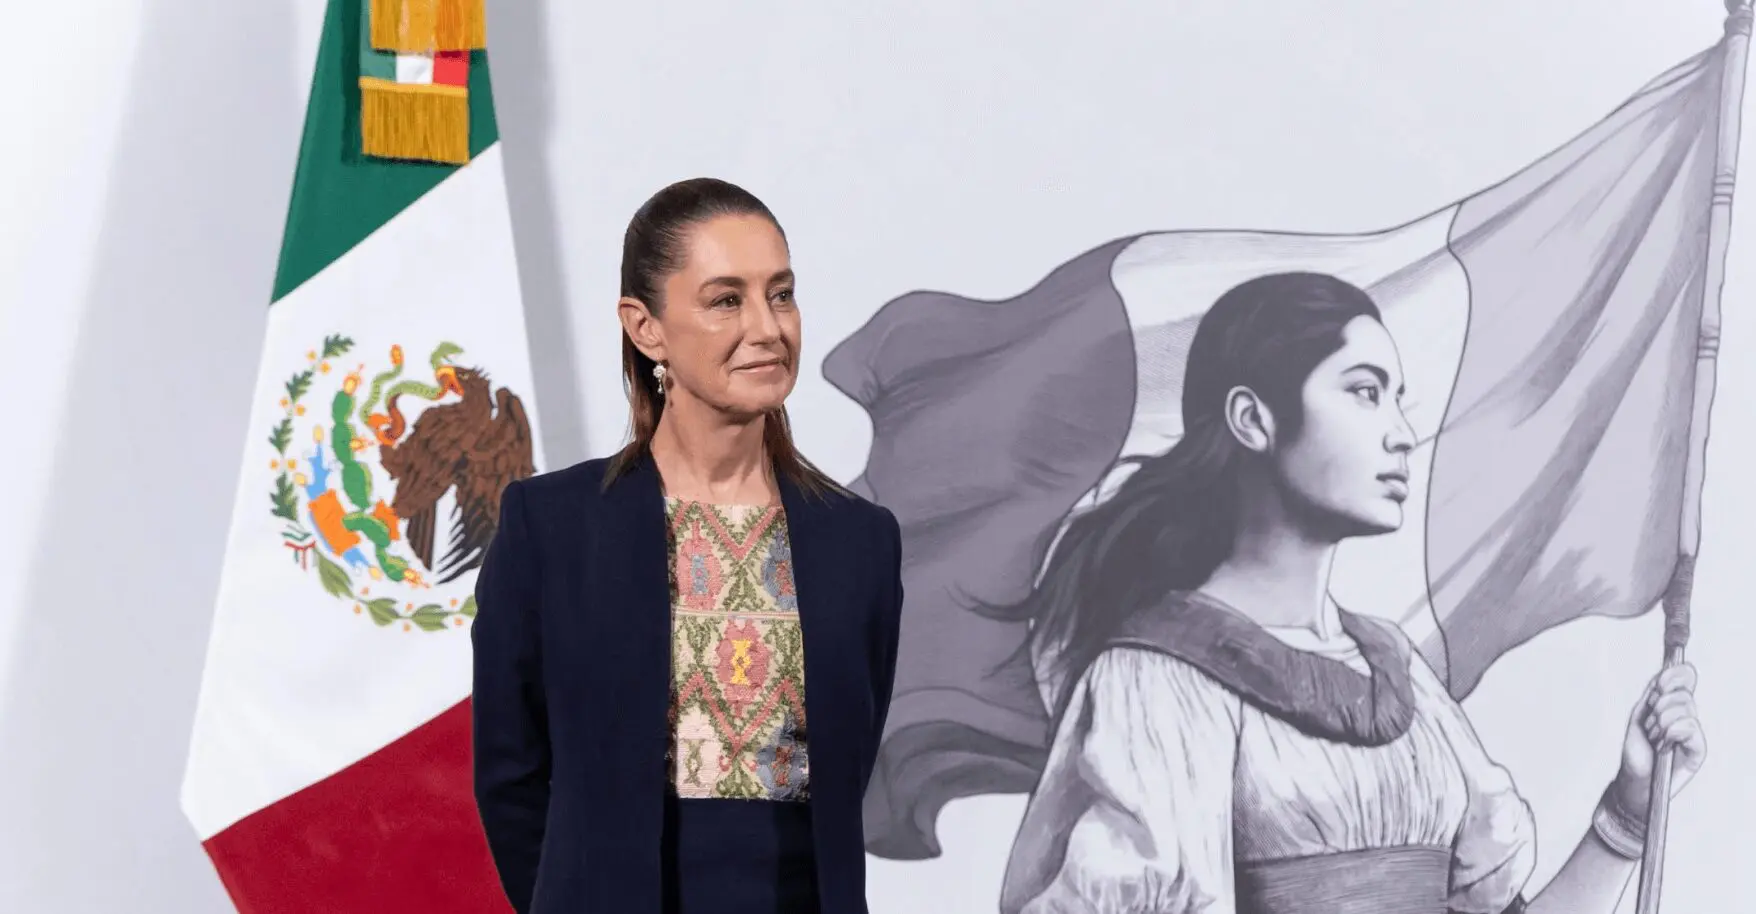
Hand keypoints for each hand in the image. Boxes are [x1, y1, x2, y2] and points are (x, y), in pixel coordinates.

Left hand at [1608, 663, 1705, 819]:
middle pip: (1683, 694)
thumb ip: (1652, 695)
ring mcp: (1694, 732)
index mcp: (1672, 705)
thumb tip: (1663, 674)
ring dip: (1660, 724)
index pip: (1685, 680)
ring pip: (1685, 709)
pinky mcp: (1698, 748)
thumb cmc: (1636, 752)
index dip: (1675, 676)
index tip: (1659, 684)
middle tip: (1649, 725)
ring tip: (1654, 739)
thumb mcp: (1639, 718)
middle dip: (1658, 707)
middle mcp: (1686, 716)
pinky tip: (1663, 747)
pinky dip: (1670, 734)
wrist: (1635, 780)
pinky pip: (1688, 727)